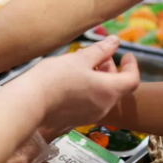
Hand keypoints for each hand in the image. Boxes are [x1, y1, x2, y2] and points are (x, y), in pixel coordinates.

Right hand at [23, 37, 140, 135]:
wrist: (30, 103)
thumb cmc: (55, 78)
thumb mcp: (80, 58)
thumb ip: (101, 51)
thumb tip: (115, 42)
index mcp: (109, 91)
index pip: (132, 79)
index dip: (132, 65)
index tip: (126, 54)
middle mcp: (104, 107)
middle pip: (117, 87)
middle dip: (112, 69)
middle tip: (100, 56)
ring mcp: (90, 116)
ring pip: (103, 95)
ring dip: (100, 79)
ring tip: (83, 65)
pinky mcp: (76, 120)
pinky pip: (91, 103)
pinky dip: (90, 90)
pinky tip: (73, 80)